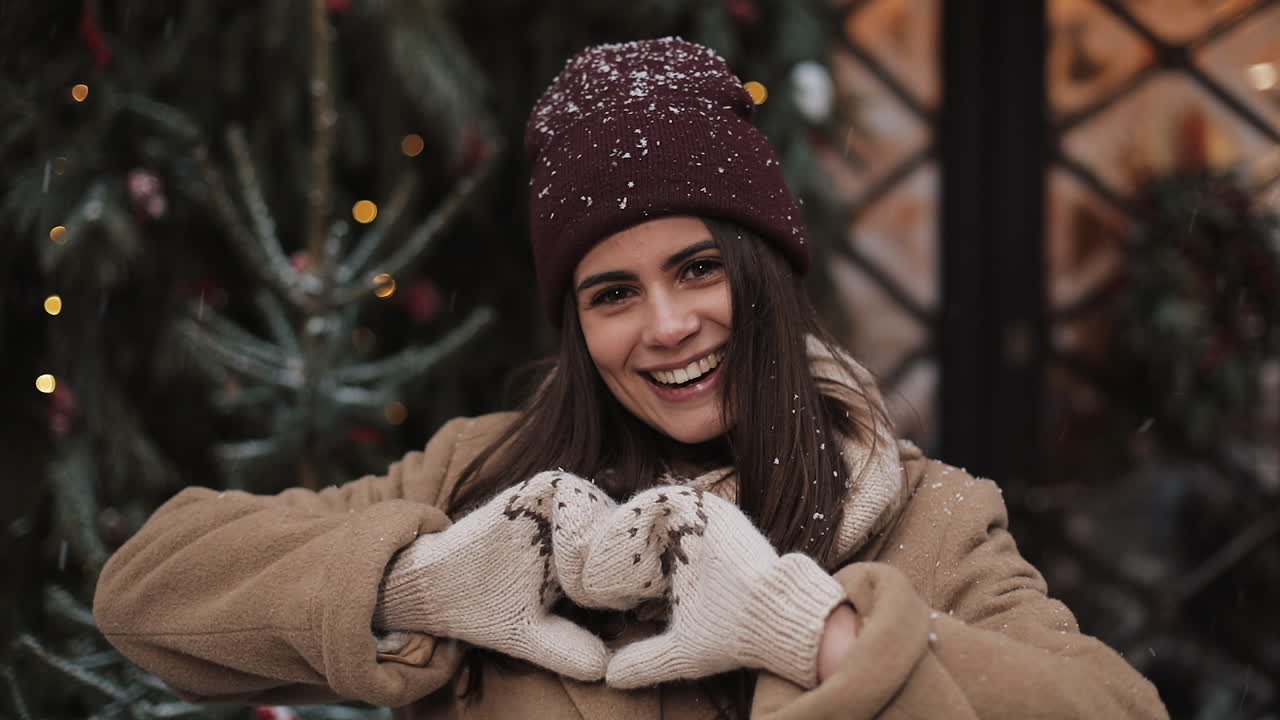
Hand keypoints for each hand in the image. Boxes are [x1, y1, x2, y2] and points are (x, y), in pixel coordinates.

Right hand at [375, 471, 616, 680]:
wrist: (433, 584)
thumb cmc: (485, 608)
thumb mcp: (531, 635)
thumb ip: (566, 648)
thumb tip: (606, 671)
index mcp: (579, 556)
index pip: (624, 556)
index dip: (639, 574)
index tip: (643, 599)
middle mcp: (572, 525)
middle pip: (620, 526)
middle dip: (627, 554)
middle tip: (631, 584)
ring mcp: (554, 503)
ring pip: (600, 504)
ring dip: (604, 535)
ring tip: (598, 574)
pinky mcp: (531, 490)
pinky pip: (567, 489)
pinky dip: (575, 514)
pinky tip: (570, 552)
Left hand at [575, 486, 846, 688]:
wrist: (772, 620)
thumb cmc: (731, 636)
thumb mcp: (680, 651)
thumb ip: (646, 660)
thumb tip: (610, 679)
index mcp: (684, 564)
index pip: (638, 551)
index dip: (611, 564)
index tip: (588, 584)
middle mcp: (691, 538)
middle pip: (638, 527)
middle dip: (610, 543)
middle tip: (583, 564)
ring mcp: (700, 521)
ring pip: (646, 510)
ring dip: (621, 527)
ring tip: (597, 553)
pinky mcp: (707, 509)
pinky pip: (661, 498)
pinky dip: (638, 514)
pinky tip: (619, 541)